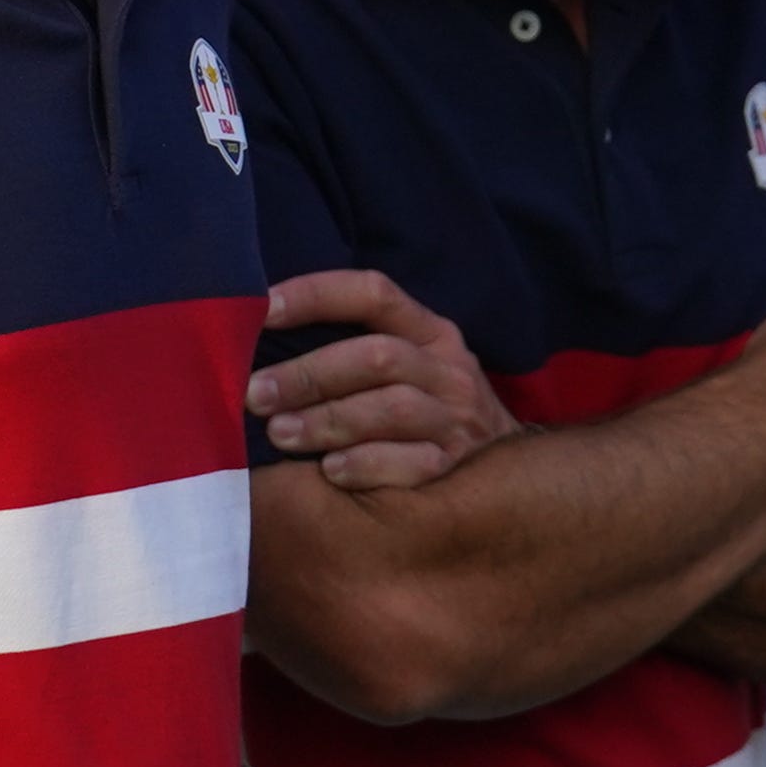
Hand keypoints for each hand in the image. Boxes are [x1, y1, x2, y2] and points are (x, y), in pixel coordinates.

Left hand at [253, 269, 522, 491]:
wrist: (509, 472)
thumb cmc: (427, 411)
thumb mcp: (408, 365)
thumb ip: (354, 348)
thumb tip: (261, 337)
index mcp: (430, 332)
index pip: (373, 293)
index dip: (317, 295)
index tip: (262, 309)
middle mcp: (448, 369)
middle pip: (377, 357)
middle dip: (310, 374)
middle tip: (256, 395)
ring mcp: (456, 419)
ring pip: (390, 409)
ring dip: (328, 420)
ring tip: (279, 433)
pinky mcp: (456, 466)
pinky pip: (411, 464)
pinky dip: (367, 465)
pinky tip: (329, 470)